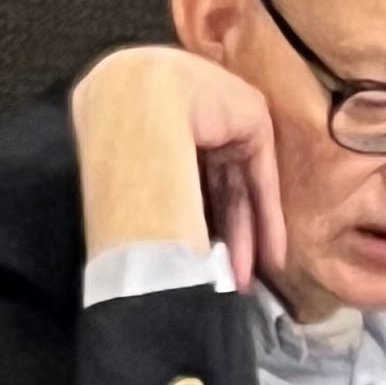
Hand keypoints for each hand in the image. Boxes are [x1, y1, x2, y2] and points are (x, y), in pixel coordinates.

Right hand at [70, 45, 288, 295]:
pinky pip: (261, 174)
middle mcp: (188, 115)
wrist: (132, 102)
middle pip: (213, 188)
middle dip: (221, 239)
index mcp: (151, 122)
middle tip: (225, 281)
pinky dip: (268, 215)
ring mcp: (222, 114)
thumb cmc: (113, 140)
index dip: (189, 224)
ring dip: (245, 237)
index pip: (180, 181)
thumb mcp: (122, 172)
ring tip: (245, 281)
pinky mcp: (252, 116)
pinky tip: (272, 255)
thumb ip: (142, 196)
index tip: (194, 264)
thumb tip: (138, 247)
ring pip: (238, 186)